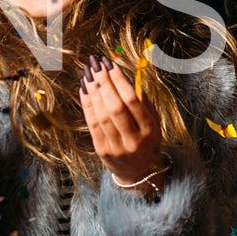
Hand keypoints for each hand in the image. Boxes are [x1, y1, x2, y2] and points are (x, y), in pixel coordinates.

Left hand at [81, 56, 164, 189]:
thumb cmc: (146, 139)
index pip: (132, 101)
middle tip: (95, 64)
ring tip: (88, 73)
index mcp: (150, 129)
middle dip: (104, 83)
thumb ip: (141, 100)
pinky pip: (92, 124)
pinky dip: (87, 104)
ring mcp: (117, 147)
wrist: (139, 171)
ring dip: (93, 91)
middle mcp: (134, 140)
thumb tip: (122, 75)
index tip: (110, 64)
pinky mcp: (102, 150)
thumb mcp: (152, 121)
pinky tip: (84, 89)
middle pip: (115, 107)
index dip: (119, 81)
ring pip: (102, 115)